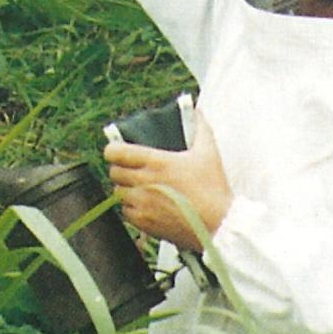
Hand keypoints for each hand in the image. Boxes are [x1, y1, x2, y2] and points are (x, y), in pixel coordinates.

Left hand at [104, 113, 232, 253]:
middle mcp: (145, 182)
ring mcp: (143, 204)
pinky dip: (132, 209)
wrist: (219, 224)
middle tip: (133, 170)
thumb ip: (200, 128)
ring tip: (141, 189)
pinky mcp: (145, 223)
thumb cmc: (213, 187)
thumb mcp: (208, 152)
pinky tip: (146, 206)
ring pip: (118, 194)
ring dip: (126, 190)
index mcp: (156, 162)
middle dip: (121, 170)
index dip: (113, 150)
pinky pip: (126, 213)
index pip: (116, 152)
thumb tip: (197, 109)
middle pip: (114, 173)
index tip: (118, 151)